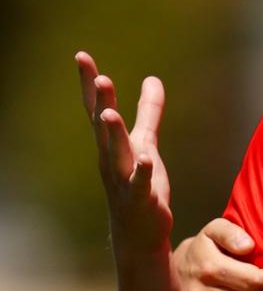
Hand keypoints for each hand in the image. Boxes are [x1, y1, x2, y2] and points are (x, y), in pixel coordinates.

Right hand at [76, 51, 171, 254]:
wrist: (138, 234)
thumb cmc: (139, 184)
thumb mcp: (146, 142)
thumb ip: (150, 111)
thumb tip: (153, 78)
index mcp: (111, 144)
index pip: (97, 109)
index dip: (90, 83)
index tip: (81, 56)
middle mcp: (111, 159)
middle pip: (104, 127)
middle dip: (102, 103)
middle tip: (100, 78)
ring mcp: (124, 180)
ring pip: (117, 154)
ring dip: (113, 135)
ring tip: (109, 114)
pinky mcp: (142, 199)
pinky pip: (140, 184)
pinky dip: (142, 171)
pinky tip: (146, 159)